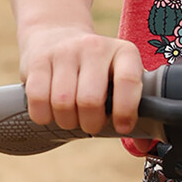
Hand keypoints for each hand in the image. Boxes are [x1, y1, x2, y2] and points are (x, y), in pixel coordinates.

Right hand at [20, 27, 142, 135]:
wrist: (58, 33)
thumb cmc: (96, 68)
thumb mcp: (119, 77)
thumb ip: (134, 110)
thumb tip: (143, 148)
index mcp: (124, 52)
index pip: (128, 81)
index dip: (126, 110)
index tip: (122, 127)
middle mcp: (95, 47)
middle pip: (90, 100)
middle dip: (90, 123)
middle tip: (91, 123)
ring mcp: (65, 52)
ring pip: (62, 103)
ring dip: (66, 121)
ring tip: (72, 117)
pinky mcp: (38, 60)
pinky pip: (37, 99)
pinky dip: (43, 116)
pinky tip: (50, 112)